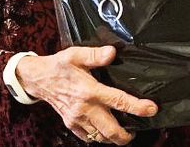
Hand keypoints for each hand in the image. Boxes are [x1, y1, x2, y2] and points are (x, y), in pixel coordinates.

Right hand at [15, 46, 156, 143]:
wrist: (37, 79)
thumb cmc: (58, 66)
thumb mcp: (76, 54)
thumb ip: (95, 54)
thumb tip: (113, 52)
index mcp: (89, 91)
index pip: (118, 101)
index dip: (137, 107)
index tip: (151, 110)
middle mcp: (84, 108)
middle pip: (110, 130)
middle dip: (126, 136)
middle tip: (136, 131)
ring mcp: (76, 119)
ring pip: (99, 137)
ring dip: (113, 138)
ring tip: (124, 132)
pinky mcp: (70, 124)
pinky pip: (87, 137)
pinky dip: (98, 137)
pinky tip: (104, 130)